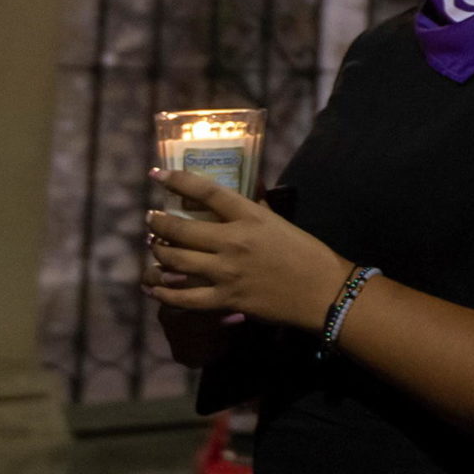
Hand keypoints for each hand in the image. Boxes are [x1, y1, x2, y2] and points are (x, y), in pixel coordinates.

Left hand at [144, 167, 353, 331]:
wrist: (322, 290)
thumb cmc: (306, 252)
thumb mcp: (281, 221)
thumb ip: (257, 205)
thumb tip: (246, 185)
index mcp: (251, 217)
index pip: (208, 192)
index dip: (179, 181)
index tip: (158, 174)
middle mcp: (233, 241)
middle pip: (181, 229)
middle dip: (158, 223)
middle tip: (151, 219)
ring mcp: (226, 272)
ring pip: (176, 261)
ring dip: (159, 253)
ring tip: (155, 248)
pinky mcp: (225, 299)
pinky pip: (183, 298)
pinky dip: (164, 293)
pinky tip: (154, 287)